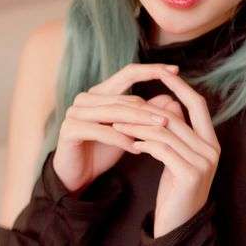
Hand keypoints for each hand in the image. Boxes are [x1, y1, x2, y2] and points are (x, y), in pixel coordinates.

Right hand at [50, 62, 180, 192]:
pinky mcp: (70, 129)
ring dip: (139, 123)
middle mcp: (86, 98)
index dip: (152, 70)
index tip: (176, 70)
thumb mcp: (128, 131)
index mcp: (100, 92)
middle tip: (170, 120)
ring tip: (159, 131)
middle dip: (150, 109)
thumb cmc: (103, 150)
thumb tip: (171, 99)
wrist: (76, 175)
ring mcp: (75, 112)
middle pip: (125, 98)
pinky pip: (101, 131)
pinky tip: (136, 149)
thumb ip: (146, 114)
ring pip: (114, 113)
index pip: (128, 73)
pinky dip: (121, 140)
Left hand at [110, 72, 220, 236]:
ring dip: (138, 127)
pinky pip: (162, 149)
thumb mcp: (178, 160)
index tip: (160, 74)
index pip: (198, 105)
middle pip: (177, 117)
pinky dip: (144, 144)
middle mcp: (212, 150)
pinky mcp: (190, 174)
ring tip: (118, 126)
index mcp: (211, 143)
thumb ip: (177, 135)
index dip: (180, 88)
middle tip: (122, 106)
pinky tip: (131, 145)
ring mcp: (203, 162)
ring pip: (166, 132)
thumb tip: (167, 106)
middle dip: (147, 110)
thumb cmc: (175, 193)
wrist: (178, 228)